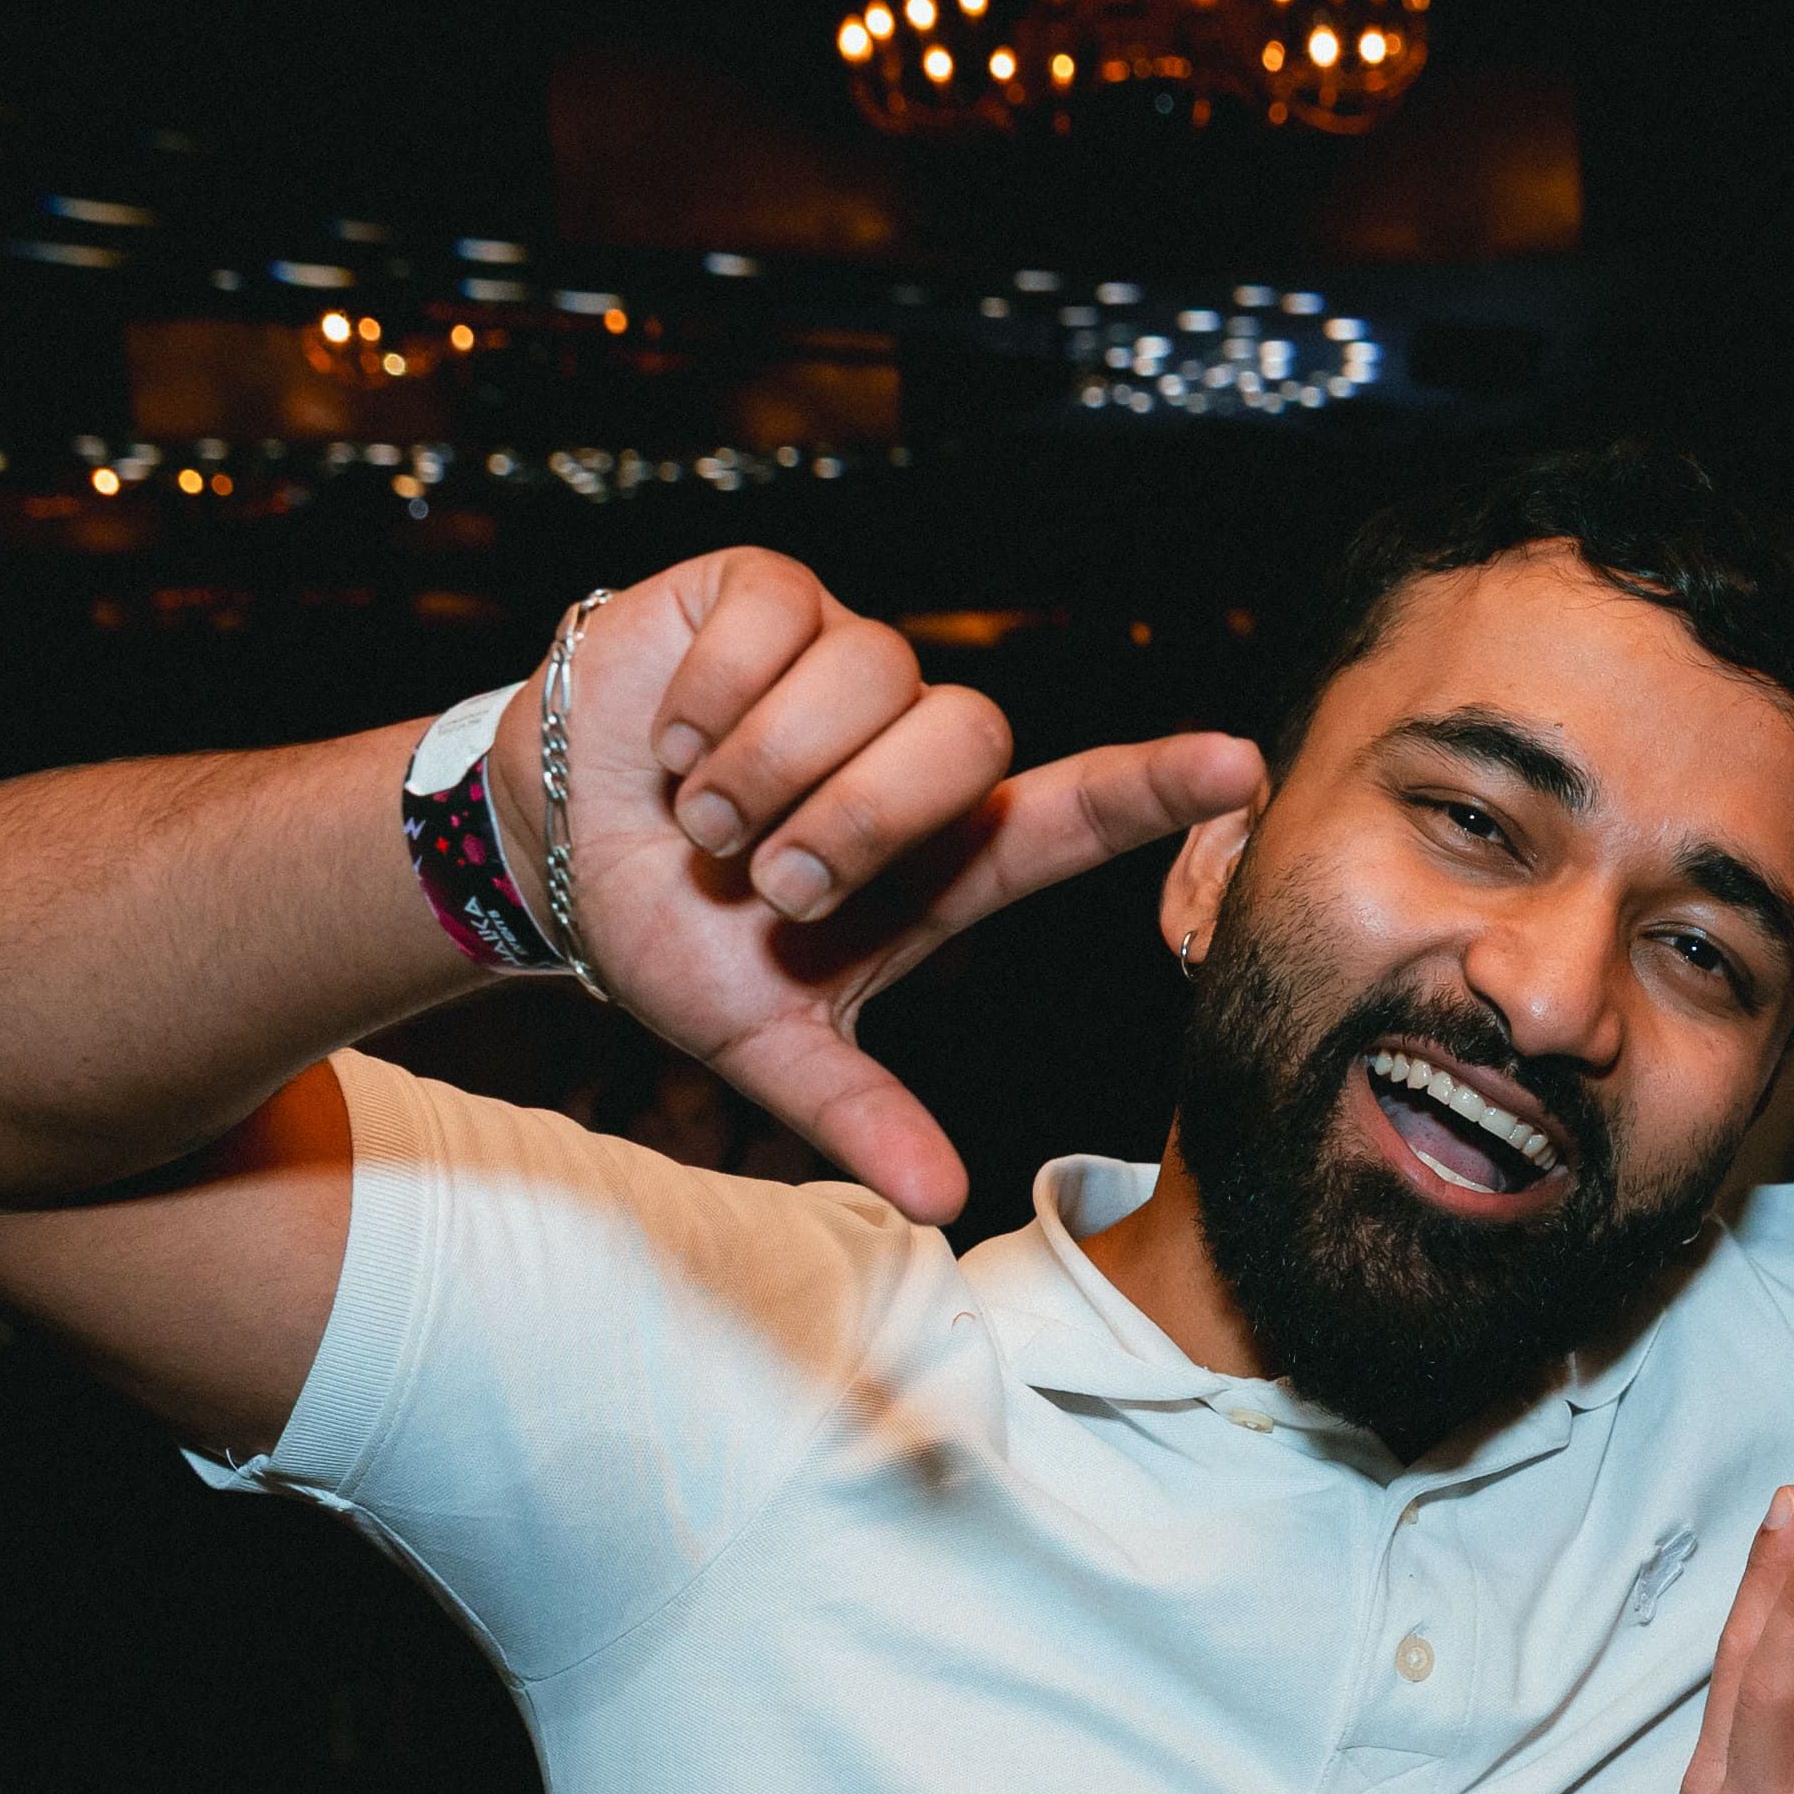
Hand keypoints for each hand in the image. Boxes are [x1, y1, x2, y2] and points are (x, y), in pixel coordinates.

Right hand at [494, 552, 1264, 1219]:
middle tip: (767, 875)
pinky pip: (780, 621)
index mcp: (947, 853)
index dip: (1157, 786)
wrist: (552, 851)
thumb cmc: (683, 938)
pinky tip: (675, 739)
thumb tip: (943, 1201)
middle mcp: (919, 747)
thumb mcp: (768, 1041)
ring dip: (767, 767)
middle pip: (965, 743)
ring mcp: (850, 660)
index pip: (1079, 811)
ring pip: (871, 676)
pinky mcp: (773, 592)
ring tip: (707, 812)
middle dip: (855, 821)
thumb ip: (859, 1113)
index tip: (1241, 767)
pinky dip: (711, 699)